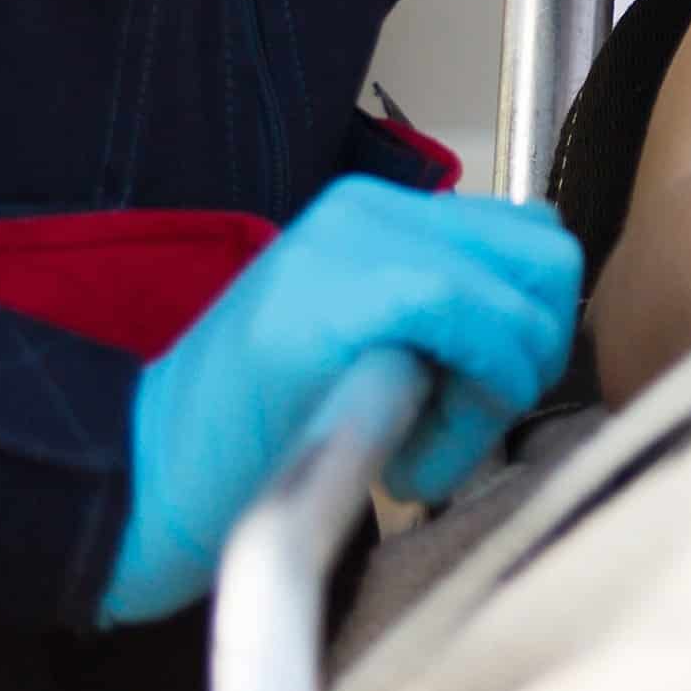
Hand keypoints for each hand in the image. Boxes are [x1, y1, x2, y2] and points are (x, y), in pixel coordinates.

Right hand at [101, 181, 584, 624]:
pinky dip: (475, 403)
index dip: (528, 334)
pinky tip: (409, 460)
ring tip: (420, 452)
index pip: (525, 242)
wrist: (143, 479)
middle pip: (548, 258)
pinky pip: (482, 325)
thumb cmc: (248, 443)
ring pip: (526, 295)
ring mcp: (358, 245)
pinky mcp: (352, 295)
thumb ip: (434, 326)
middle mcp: (373, 210)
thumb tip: (534, 334)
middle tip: (459, 428)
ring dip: (498, 393)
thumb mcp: (358, 358)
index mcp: (374, 218)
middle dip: (531, 357)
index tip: (473, 405)